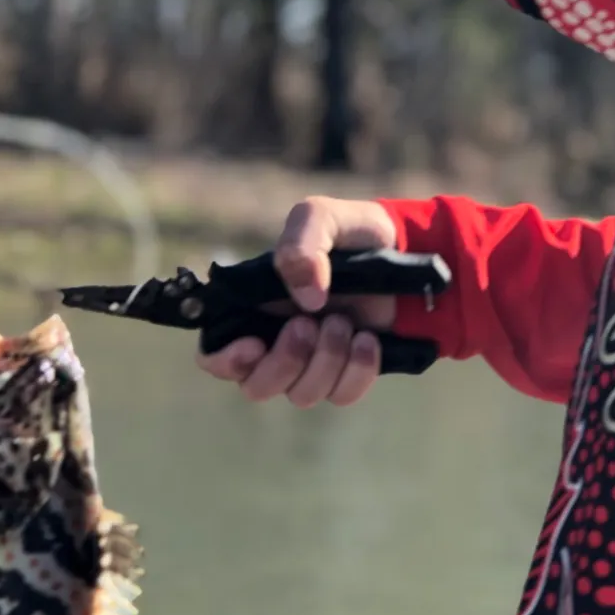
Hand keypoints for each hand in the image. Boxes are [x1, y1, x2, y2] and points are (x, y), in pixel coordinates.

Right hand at [198, 197, 398, 406]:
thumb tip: (306, 298)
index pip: (215, 357)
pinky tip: (368, 339)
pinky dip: (357, 371)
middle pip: (257, 387)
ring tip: (343, 321)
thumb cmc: (346, 232)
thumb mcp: (318, 218)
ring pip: (302, 395)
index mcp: (252, 310)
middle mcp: (275, 344)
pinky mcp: (346, 373)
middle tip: (308, 322)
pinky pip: (342, 396)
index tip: (255, 344)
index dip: (227, 362)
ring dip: (325, 360)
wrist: (400, 247)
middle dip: (285, 361)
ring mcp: (311, 363)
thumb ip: (300, 246)